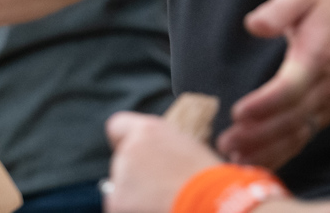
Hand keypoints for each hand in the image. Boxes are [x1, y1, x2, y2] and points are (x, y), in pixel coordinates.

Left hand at [105, 112, 219, 212]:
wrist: (212, 205)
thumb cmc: (210, 182)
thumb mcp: (188, 150)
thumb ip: (162, 148)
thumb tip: (156, 160)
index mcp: (148, 131)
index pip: (117, 126)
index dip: (124, 142)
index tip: (136, 157)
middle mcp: (130, 149)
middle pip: (121, 163)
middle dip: (136, 176)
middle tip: (161, 190)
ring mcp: (121, 177)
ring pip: (121, 189)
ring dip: (136, 198)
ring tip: (165, 203)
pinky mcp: (117, 202)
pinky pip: (121, 208)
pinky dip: (134, 212)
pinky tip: (159, 211)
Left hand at [218, 0, 329, 168]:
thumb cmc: (324, 9)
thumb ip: (279, 9)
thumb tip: (254, 25)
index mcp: (318, 58)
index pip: (292, 88)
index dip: (265, 104)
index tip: (238, 112)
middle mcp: (325, 87)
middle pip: (291, 119)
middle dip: (258, 135)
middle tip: (226, 143)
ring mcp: (326, 104)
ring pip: (297, 135)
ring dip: (266, 150)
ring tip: (233, 157)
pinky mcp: (322, 113)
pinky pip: (301, 138)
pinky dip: (279, 154)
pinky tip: (254, 162)